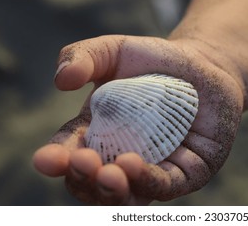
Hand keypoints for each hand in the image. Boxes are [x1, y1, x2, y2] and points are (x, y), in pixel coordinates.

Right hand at [33, 35, 243, 204]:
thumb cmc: (154, 60)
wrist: (202, 64)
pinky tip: (135, 167)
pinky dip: (148, 181)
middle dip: (84, 180)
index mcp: (97, 134)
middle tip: (83, 163)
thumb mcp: (114, 51)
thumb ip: (83, 56)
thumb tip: (61, 80)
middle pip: (94, 184)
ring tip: (109, 174)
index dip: (56, 160)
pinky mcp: (186, 172)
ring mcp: (154, 168)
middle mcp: (121, 156)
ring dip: (112, 191)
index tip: (45, 159)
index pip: (69, 154)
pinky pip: (165, 186)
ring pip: (127, 195)